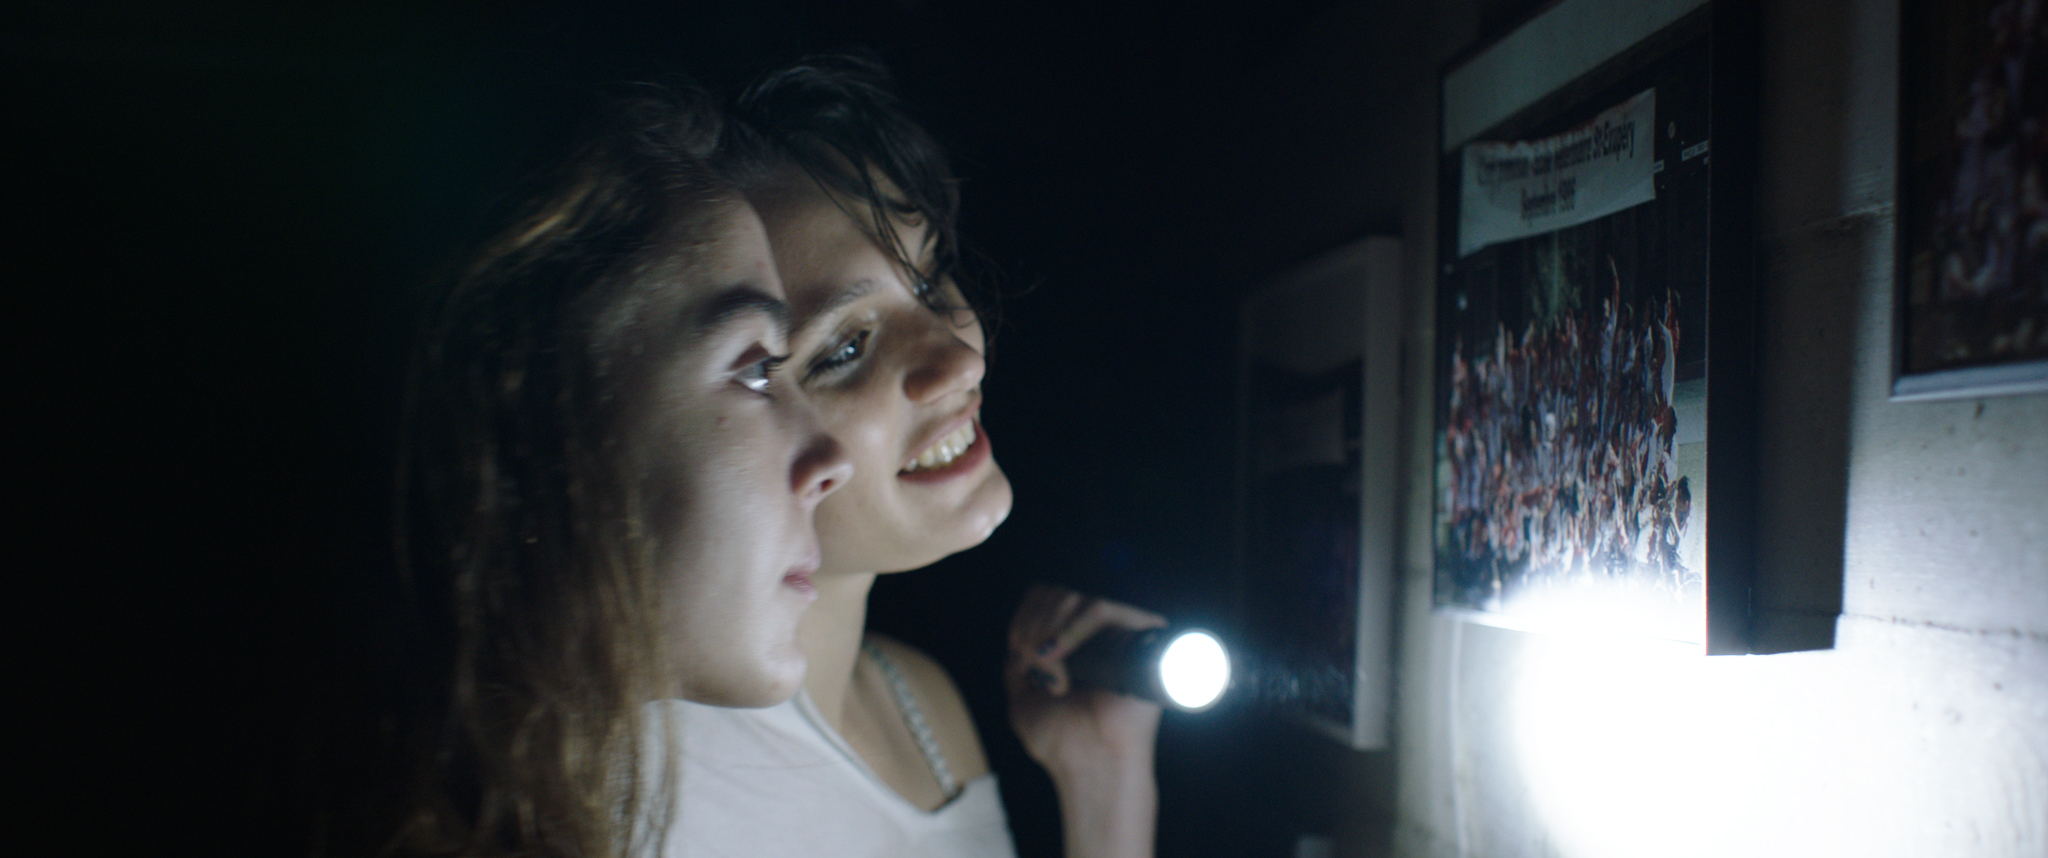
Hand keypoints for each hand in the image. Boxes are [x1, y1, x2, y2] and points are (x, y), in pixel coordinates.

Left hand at [1005, 584, 1166, 777]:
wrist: (1090, 767)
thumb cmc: (1061, 741)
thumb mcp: (1022, 698)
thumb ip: (1018, 664)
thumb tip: (1019, 637)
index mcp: (1075, 642)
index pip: (1045, 596)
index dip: (1024, 617)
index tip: (1017, 654)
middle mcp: (1100, 633)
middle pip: (1057, 592)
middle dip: (1033, 628)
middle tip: (1034, 667)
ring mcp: (1121, 633)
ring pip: (1076, 597)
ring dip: (1049, 633)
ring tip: (1052, 676)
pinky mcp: (1142, 638)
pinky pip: (1103, 608)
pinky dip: (1072, 629)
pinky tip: (1060, 660)